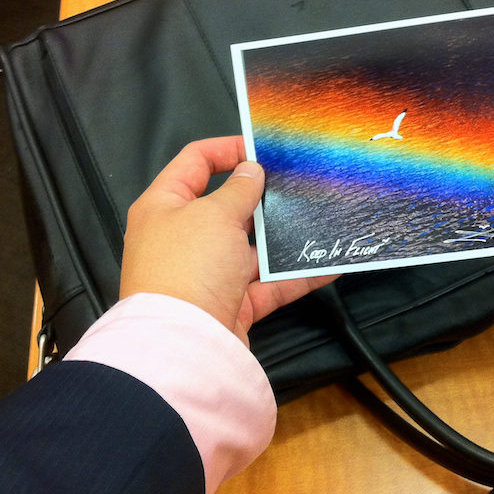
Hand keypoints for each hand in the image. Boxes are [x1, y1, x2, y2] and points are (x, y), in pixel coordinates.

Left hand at [119, 136, 334, 345]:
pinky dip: (296, 276)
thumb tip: (251, 171)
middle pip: (228, 206)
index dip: (228, 149)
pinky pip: (268, 284)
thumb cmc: (187, 267)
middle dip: (264, 196)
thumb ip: (238, 190)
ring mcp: (208, 272)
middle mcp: (184, 237)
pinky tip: (328, 265)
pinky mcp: (232, 303)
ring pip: (252, 247)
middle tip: (299, 183)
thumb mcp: (214, 215)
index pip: (195, 162)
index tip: (264, 148)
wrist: (183, 345)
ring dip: (283, 237)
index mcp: (165, 205)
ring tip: (319, 219)